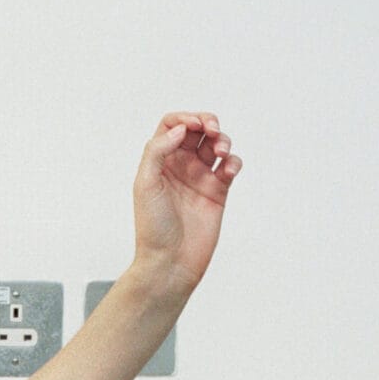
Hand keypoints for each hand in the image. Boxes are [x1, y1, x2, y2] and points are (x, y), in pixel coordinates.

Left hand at [131, 111, 240, 293]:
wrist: (171, 261)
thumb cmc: (153, 226)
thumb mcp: (145, 184)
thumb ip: (157, 151)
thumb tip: (179, 129)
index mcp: (159, 160)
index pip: (171, 125)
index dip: (184, 118)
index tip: (194, 125)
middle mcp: (180, 165)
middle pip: (197, 130)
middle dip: (207, 123)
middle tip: (212, 130)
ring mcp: (200, 178)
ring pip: (216, 145)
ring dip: (222, 140)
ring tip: (221, 152)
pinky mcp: (218, 191)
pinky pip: (229, 167)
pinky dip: (233, 162)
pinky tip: (228, 169)